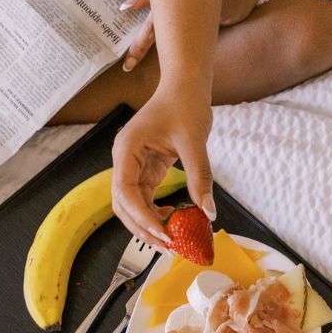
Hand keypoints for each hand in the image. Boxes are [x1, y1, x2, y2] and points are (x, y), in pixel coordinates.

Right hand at [111, 84, 213, 249]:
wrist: (185, 86)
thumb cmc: (186, 105)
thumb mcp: (194, 142)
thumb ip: (200, 177)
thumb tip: (208, 211)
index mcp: (127, 150)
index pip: (126, 193)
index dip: (142, 217)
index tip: (164, 232)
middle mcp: (124, 159)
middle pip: (123, 204)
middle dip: (143, 227)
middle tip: (168, 246)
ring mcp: (133, 164)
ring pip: (133, 203)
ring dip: (148, 222)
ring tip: (171, 239)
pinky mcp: (146, 167)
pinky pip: (146, 195)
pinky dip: (156, 210)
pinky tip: (173, 219)